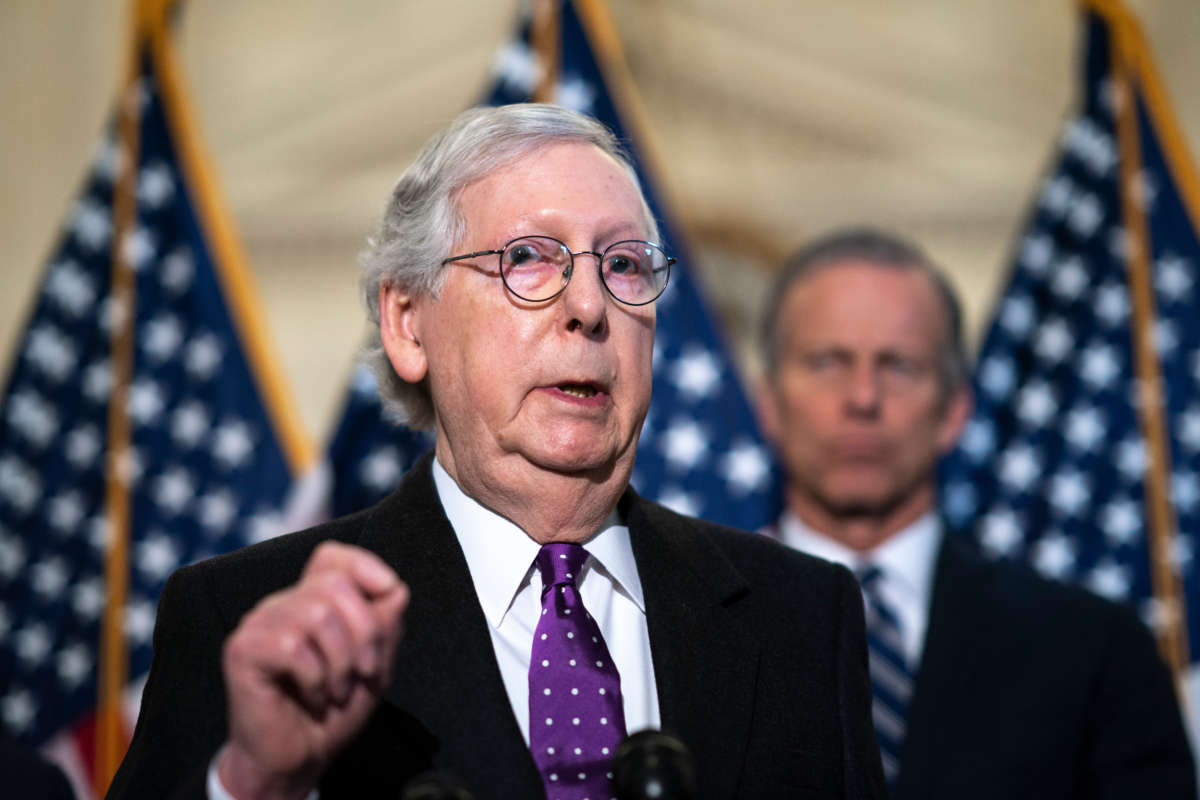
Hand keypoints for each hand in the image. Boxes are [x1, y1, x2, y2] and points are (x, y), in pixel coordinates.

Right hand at [217, 541, 408, 799]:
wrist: (297, 760)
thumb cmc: (333, 712)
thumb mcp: (373, 667)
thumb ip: (385, 627)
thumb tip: (396, 590)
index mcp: (312, 601)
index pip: (332, 557)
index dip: (364, 565)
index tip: (389, 592)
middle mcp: (283, 604)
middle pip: (334, 583)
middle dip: (365, 630)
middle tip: (365, 671)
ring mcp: (259, 624)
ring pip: (316, 613)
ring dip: (341, 662)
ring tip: (336, 691)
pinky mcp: (242, 650)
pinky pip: (291, 646)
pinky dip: (315, 678)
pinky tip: (313, 698)